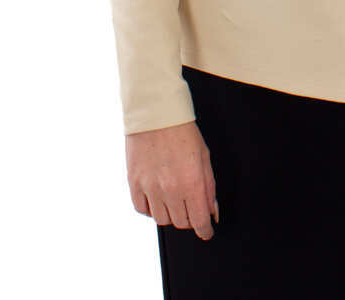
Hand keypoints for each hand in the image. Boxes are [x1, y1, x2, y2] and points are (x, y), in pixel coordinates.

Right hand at [125, 119, 218, 239]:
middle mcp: (171, 189)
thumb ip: (209, 187)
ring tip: (173, 198)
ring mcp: (150, 187)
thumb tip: (211, 211)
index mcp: (192, 182)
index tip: (206, 231)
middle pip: (181, 222)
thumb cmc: (183, 131)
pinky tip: (156, 197)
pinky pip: (142, 210)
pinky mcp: (134, 183)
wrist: (156, 113)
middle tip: (190, 206)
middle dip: (189, 218)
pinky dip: (150, 208)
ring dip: (170, 213)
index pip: (199, 221)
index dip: (205, 230)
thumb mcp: (205, 157)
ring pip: (162, 220)